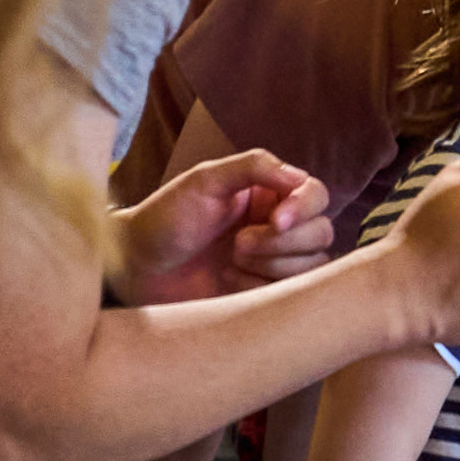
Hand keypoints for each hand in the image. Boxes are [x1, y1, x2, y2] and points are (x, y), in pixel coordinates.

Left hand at [111, 148, 332, 305]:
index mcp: (267, 194)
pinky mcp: (267, 293)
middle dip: (281, 242)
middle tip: (238, 244)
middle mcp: (278, 226)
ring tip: (231, 260)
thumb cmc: (165, 219)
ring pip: (313, 266)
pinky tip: (229, 280)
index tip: (278, 220)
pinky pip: (292, 294)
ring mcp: (274, 262)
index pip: (315, 195)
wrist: (137, 268)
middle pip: (321, 232)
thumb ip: (254, 167)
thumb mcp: (205, 180)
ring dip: (272, 264)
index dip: (305, 208)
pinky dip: (260, 286)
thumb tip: (299, 177)